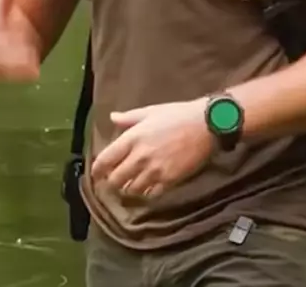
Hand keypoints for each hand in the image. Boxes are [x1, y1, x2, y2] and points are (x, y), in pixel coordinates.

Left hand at [91, 99, 214, 200]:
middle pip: (115, 180)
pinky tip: (150, 186)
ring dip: (130, 188)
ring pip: (131, 190)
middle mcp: (139, 157)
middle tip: (117, 179)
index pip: (104, 161)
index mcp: (132, 138)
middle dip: (113, 181)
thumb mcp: (152, 112)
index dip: (97, 171)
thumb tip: (112, 118)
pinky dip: (147, 192)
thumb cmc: (179, 114)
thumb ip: (129, 118)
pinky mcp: (169, 180)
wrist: (208, 124)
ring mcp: (154, 170)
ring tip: (134, 183)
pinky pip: (151, 194)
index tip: (97, 174)